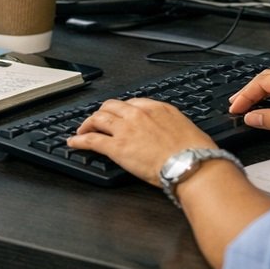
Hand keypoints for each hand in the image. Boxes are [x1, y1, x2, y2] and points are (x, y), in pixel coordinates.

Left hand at [67, 98, 217, 186]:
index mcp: (157, 108)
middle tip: (98, 121)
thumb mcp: (187, 129)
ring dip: (88, 123)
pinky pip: (92, 139)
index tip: (119, 115)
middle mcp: (138, 114)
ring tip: (83, 129)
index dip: (121, 110)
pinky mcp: (116, 147)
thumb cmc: (195, 152)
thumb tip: (174, 135)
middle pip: (111, 106)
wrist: (192, 165)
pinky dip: (80, 140)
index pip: (132, 103)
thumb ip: (173, 127)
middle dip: (102, 113)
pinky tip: (74, 142)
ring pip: (99, 118)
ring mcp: (125, 129)